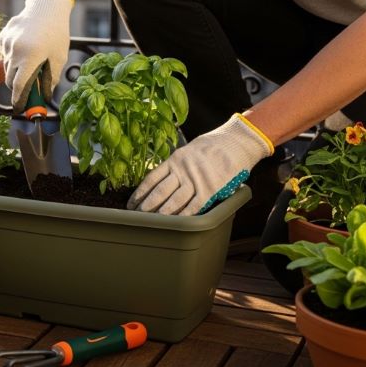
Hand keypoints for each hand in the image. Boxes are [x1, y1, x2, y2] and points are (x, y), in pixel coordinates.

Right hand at [0, 0, 73, 109]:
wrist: (47, 6)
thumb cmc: (57, 33)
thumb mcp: (59, 58)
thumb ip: (50, 80)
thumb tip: (44, 96)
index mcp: (30, 57)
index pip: (18, 86)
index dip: (19, 100)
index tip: (20, 109)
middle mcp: (15, 50)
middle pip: (9, 79)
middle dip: (17, 87)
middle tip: (28, 90)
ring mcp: (6, 43)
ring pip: (6, 67)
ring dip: (15, 71)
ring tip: (30, 63)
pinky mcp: (2, 36)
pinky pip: (5, 54)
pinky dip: (13, 57)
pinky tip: (25, 48)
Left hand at [128, 114, 273, 214]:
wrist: (235, 142)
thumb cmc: (210, 147)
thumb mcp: (186, 151)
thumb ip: (173, 166)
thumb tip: (157, 181)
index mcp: (174, 160)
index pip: (151, 179)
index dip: (139, 193)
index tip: (131, 204)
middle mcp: (182, 171)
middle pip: (159, 192)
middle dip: (146, 207)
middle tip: (137, 217)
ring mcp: (196, 181)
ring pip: (174, 201)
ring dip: (161, 214)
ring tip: (151, 222)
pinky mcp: (210, 190)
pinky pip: (193, 206)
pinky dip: (183, 216)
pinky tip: (174, 224)